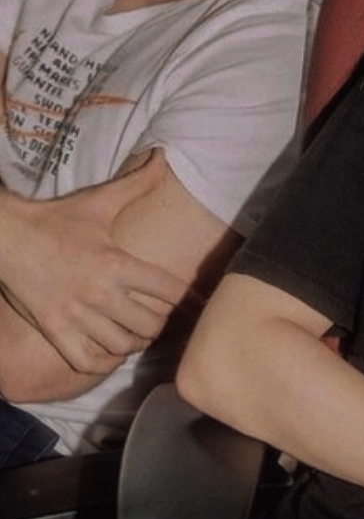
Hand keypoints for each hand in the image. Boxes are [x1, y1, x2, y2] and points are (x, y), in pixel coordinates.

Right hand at [0, 150, 187, 372]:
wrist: (6, 236)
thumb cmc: (55, 219)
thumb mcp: (99, 201)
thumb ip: (137, 182)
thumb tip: (164, 156)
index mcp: (117, 263)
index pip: (170, 291)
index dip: (186, 298)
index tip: (190, 301)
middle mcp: (100, 293)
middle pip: (151, 325)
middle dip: (159, 323)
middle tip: (157, 317)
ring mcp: (76, 315)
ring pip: (122, 346)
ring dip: (133, 343)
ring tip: (133, 333)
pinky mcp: (54, 330)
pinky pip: (87, 362)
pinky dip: (102, 361)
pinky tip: (105, 349)